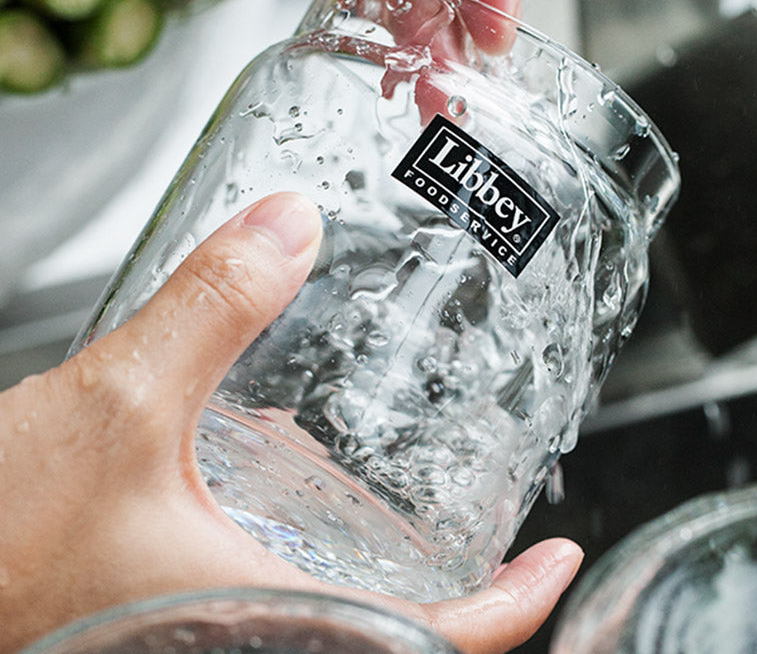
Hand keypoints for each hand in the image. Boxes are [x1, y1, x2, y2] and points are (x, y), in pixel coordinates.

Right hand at [0, 192, 580, 653]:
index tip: (561, 555)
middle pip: (393, 618)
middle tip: (478, 483)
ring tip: (389, 462)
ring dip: (365, 535)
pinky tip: (272, 462)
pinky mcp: (167, 604)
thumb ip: (213, 308)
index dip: (516, 603)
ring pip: (327, 595)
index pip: (443, 644)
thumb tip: (291, 221)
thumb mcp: (118, 409)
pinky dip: (291, 522)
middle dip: (443, 556)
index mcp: (271, 625)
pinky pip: (262, 576)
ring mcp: (212, 626)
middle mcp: (252, 639)